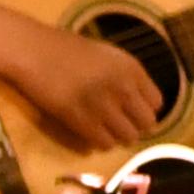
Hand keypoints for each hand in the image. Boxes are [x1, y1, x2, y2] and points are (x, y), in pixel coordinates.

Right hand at [7, 28, 161, 146]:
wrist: (36, 53)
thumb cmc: (68, 50)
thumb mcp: (108, 56)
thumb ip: (125, 75)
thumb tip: (135, 99)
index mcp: (132, 68)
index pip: (156, 102)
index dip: (146, 110)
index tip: (134, 113)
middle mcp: (122, 87)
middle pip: (145, 122)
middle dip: (136, 127)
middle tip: (122, 127)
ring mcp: (102, 105)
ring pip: (126, 136)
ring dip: (119, 138)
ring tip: (107, 133)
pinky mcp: (80, 120)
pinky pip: (102, 142)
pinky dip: (101, 143)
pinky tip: (93, 137)